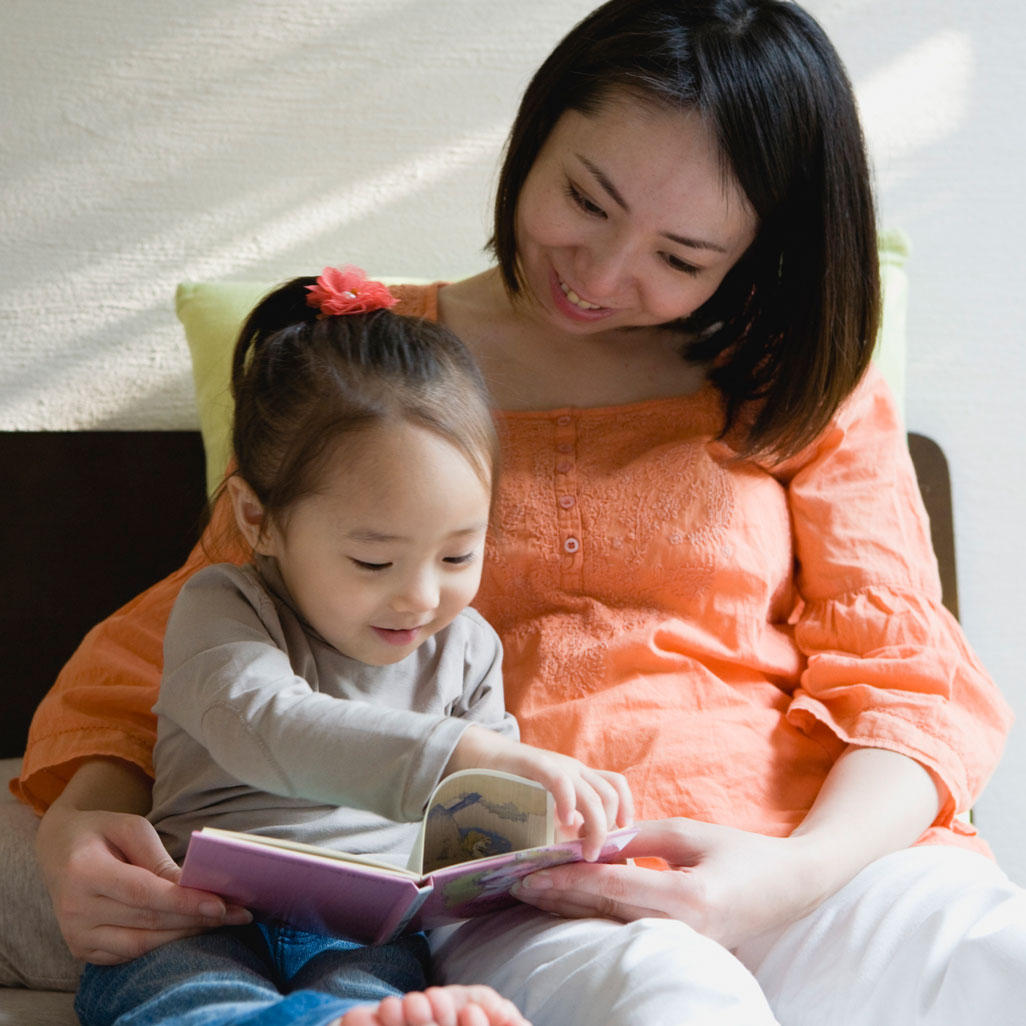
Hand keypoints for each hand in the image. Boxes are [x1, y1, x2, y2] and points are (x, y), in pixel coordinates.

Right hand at [35, 760, 251, 963]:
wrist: (58, 849)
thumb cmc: (102, 832)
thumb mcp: (131, 827)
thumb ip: (158, 858)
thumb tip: (191, 886)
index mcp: (85, 872)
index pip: (143, 893)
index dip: (183, 902)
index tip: (221, 905)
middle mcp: (75, 910)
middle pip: (147, 921)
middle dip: (197, 919)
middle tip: (239, 913)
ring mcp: (76, 935)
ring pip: (141, 944)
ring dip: (185, 935)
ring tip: (223, 923)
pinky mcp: (82, 949)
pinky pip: (130, 954)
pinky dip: (163, 945)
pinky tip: (191, 932)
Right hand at [448, 727, 633, 861]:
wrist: (477, 756)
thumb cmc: (509, 788)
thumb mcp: (542, 807)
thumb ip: (559, 827)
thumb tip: (577, 861)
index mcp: (579, 778)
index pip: (616, 788)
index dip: (625, 813)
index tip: (619, 843)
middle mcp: (574, 770)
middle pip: (610, 795)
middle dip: (610, 829)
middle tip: (595, 856)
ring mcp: (557, 765)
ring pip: (593, 793)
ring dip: (596, 825)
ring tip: (585, 851)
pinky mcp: (536, 764)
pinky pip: (560, 781)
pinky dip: (569, 803)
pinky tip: (565, 823)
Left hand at [511, 817, 828, 949]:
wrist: (791, 887)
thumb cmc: (742, 853)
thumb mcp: (689, 833)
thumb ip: (640, 837)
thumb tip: (594, 841)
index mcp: (687, 899)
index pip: (612, 887)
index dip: (569, 877)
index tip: (532, 869)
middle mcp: (683, 931)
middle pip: (605, 911)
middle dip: (558, 896)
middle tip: (515, 882)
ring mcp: (684, 948)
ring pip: (613, 924)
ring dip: (572, 907)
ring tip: (532, 892)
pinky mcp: (683, 950)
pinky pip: (630, 929)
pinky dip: (598, 913)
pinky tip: (571, 902)